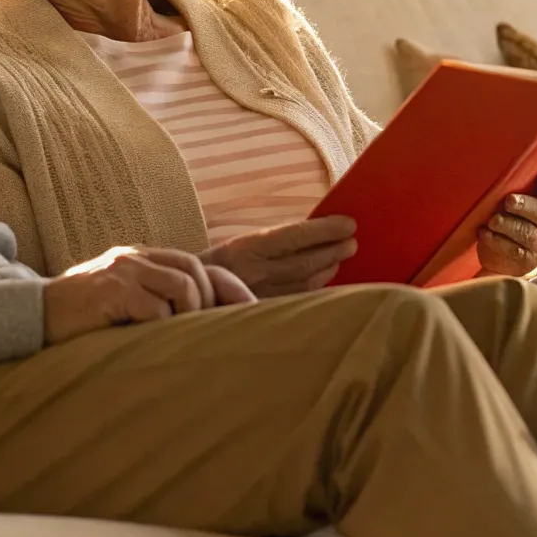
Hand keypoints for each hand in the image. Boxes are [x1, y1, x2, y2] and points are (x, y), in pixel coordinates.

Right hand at [42, 246, 255, 344]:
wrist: (29, 318)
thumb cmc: (80, 321)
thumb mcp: (122, 305)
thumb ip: (154, 303)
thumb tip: (202, 323)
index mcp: (140, 259)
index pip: (196, 265)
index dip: (227, 287)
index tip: (251, 312)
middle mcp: (134, 258)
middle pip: (193, 271)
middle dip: (212, 303)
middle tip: (214, 335)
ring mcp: (122, 271)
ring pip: (181, 286)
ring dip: (187, 317)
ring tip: (175, 342)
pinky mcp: (110, 290)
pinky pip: (154, 308)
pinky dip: (160, 327)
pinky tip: (147, 342)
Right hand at [199, 215, 358, 297]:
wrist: (183, 297)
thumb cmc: (215, 267)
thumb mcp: (237, 246)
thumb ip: (270, 242)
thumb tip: (312, 234)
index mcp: (246, 248)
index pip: (294, 236)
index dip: (325, 230)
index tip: (349, 224)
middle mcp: (253, 273)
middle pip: (305, 261)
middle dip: (333, 250)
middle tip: (353, 242)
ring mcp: (258, 295)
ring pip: (304, 283)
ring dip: (328, 268)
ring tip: (342, 257)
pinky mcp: (260, 312)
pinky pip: (296, 300)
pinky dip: (315, 288)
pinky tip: (325, 279)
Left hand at [477, 170, 536, 276]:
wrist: (500, 258)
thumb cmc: (505, 220)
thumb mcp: (509, 204)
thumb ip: (511, 191)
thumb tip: (494, 179)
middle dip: (525, 205)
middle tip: (508, 201)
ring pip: (527, 233)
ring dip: (508, 225)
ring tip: (493, 221)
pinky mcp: (529, 261)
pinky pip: (514, 250)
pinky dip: (496, 241)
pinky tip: (484, 233)